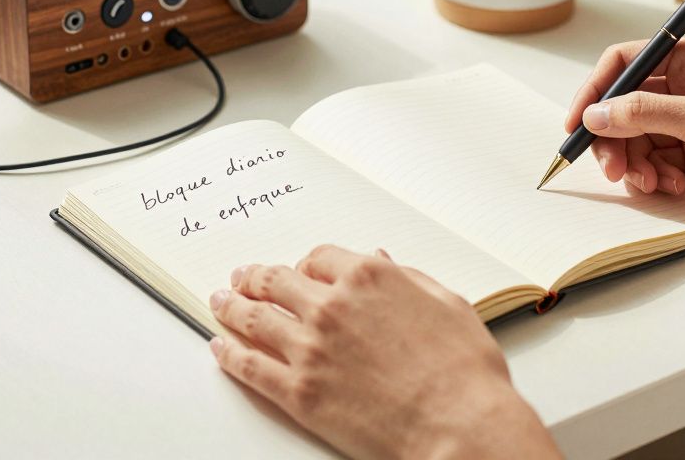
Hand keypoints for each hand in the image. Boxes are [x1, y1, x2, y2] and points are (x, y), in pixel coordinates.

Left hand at [209, 246, 561, 459]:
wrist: (459, 426)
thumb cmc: (464, 372)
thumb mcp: (448, 304)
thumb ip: (409, 279)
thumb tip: (384, 262)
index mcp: (370, 277)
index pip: (320, 257)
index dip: (305, 264)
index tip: (298, 271)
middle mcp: (332, 306)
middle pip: (277, 281)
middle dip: (254, 277)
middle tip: (241, 278)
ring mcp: (310, 349)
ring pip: (254, 318)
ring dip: (231, 306)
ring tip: (220, 301)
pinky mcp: (298, 392)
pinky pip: (250, 367)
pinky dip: (229, 354)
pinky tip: (221, 348)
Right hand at [565, 35, 684, 225]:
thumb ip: (644, 114)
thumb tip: (596, 114)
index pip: (625, 63)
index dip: (596, 91)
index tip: (577, 123)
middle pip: (625, 106)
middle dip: (613, 138)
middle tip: (612, 169)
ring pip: (637, 138)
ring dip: (635, 162)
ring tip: (648, 183)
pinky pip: (656, 160)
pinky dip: (654, 175)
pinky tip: (670, 186)